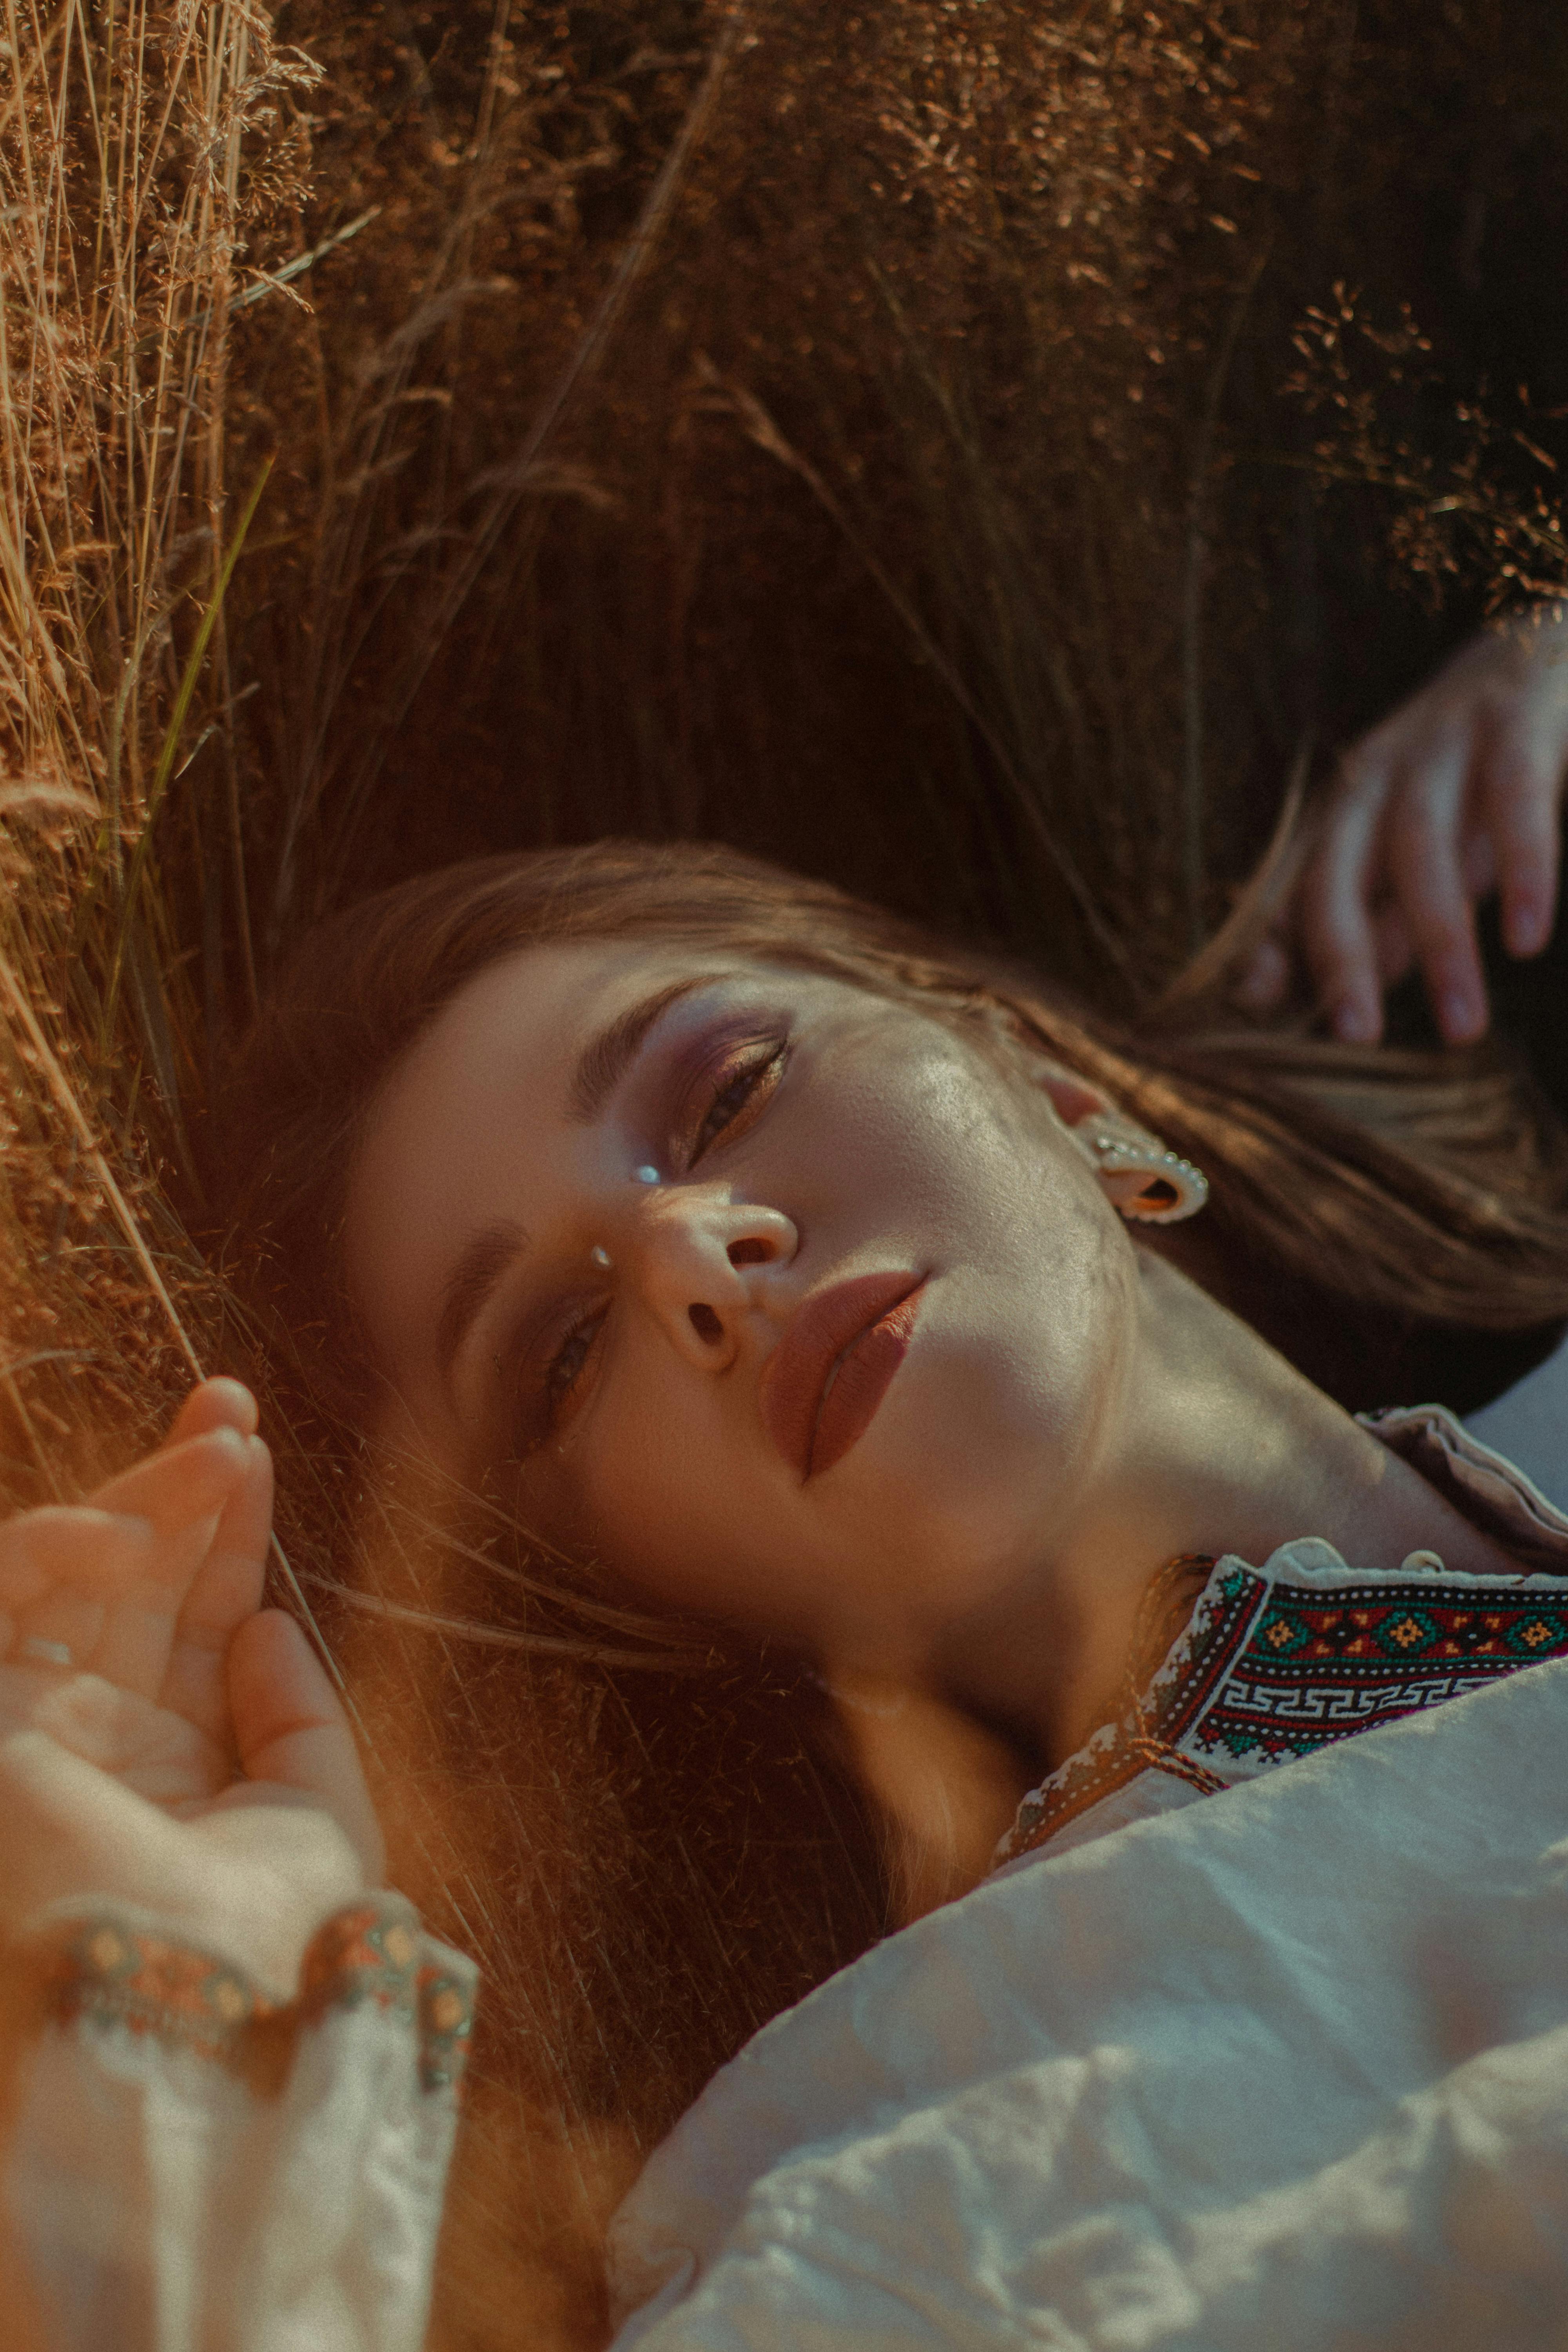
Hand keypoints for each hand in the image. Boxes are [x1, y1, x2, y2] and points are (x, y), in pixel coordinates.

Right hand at [0, 1381, 381, 1999]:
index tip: (251, 1450)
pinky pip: (5, 1600)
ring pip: (68, 1578)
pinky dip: (54, 1548)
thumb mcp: (318, 1824)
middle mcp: (94, 1743)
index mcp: (171, 1769)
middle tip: (231, 1402)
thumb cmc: (264, 1949)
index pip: (186, 1620)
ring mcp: (30, 1732)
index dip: (217, 1531)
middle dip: (175, 1481)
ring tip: (218, 1455)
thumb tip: (269, 1627)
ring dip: (139, 1498)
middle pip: (130, 1583)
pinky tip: (123, 1532)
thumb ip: (301, 1725)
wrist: (184, 2031)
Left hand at [1237, 608, 1567, 1043]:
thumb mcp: (1409, 849)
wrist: (1549, 645)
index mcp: (1343, 807)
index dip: (1272, 944)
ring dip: (1441, 942)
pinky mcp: (1518, 719)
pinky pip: (1514, 799)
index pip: (1292, 885)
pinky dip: (1521, 868)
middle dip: (1340, 955)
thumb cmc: (1470, 776)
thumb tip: (1312, 1003)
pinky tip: (1526, 936)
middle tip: (1357, 1038)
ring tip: (1463, 1026)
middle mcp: (1377, 773)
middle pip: (1337, 868)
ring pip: (1423, 847)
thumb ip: (1367, 920)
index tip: (1255, 1006)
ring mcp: (1444, 742)